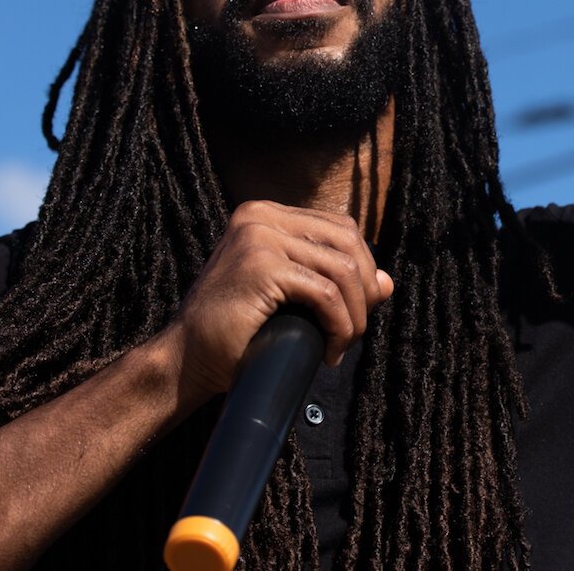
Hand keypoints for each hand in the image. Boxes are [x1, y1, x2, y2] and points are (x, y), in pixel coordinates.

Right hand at [168, 200, 393, 401]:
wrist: (185, 359)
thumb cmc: (235, 332)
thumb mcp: (290, 296)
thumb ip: (330, 280)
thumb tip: (388, 282)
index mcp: (264, 214)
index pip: (339, 228)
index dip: (361, 268)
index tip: (359, 309)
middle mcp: (261, 215)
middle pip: (347, 241)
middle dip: (364, 289)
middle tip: (355, 330)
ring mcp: (259, 237)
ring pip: (342, 270)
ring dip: (354, 315)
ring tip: (342, 345)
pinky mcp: (262, 266)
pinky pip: (326, 294)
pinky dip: (339, 326)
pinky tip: (330, 351)